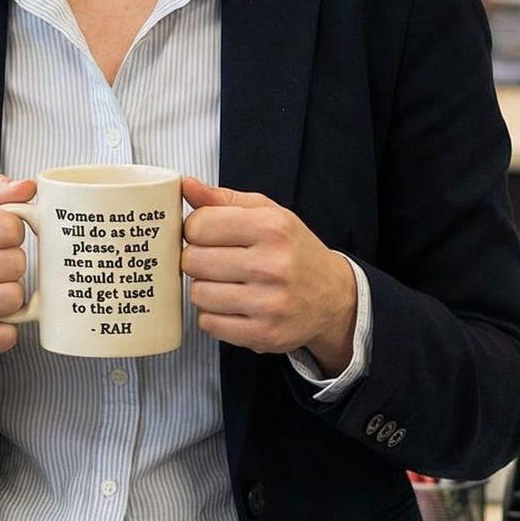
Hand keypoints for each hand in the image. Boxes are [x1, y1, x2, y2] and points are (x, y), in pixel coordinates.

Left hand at [181, 178, 356, 374]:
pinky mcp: (263, 335)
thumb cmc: (294, 250)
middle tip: (216, 260)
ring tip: (226, 283)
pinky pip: (208, 324)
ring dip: (205, 288)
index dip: (196, 230)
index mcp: (271, 228)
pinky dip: (213, 315)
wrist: (333, 296)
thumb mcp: (267, 214)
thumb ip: (223, 199)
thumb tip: (186, 186)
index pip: (198, 225)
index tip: (208, 235)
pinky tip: (232, 305)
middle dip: (197, 259)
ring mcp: (268, 304)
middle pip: (192, 261)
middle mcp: (272, 265)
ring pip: (198, 294)